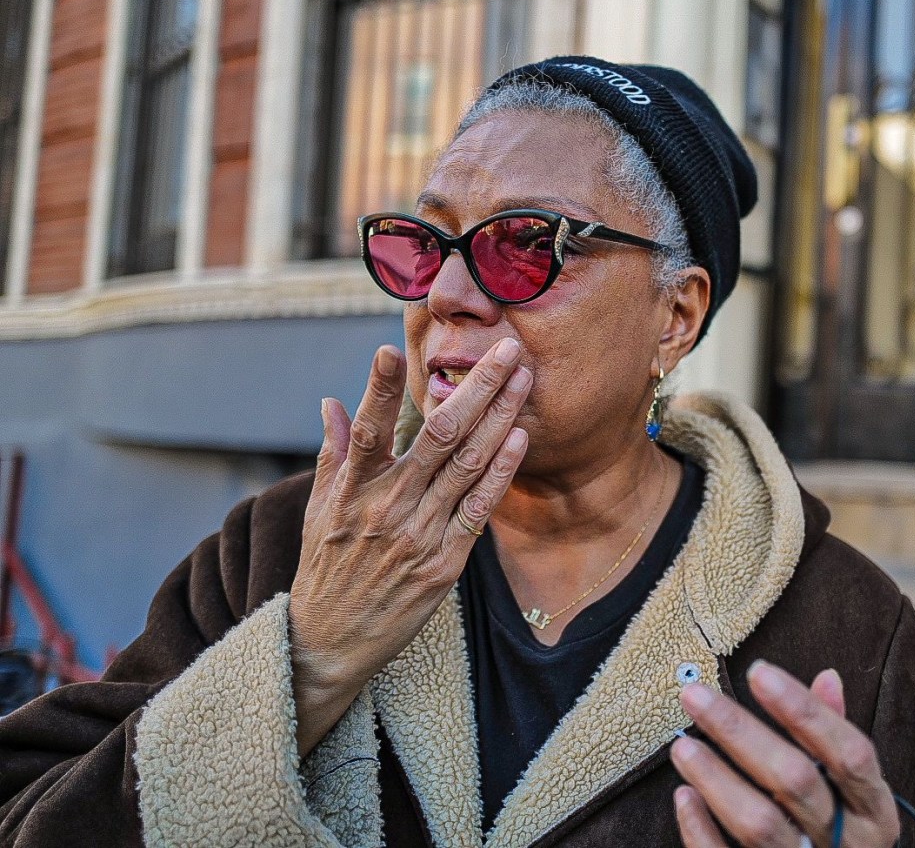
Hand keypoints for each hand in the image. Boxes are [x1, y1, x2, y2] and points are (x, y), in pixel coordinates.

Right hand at [289, 339, 530, 754]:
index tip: (392, 349)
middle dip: (475, 387)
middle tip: (505, 347)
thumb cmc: (326, 568)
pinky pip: (479, 511)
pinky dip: (499, 474)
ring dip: (499, 417)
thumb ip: (334, 453)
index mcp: (350, 490)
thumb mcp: (317, 509)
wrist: (331, 642)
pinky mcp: (444, 563)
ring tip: (523, 377)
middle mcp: (385, 507)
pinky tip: (519, 439)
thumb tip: (333, 401)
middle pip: (437, 436)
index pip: (366, 429)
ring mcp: (418, 535)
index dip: (378, 390)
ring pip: (466, 465)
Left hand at [670, 662, 900, 847]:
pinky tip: (684, 797)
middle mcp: (849, 844)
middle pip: (794, 780)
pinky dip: (702, 831)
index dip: (804, 709)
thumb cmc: (843, 833)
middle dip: (740, 731)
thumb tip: (827, 678)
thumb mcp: (855, 792)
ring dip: (716, 779)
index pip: (847, 752)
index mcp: (875, 813)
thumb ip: (836, 738)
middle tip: (695, 695)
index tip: (759, 671)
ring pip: (760, 824)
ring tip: (683, 746)